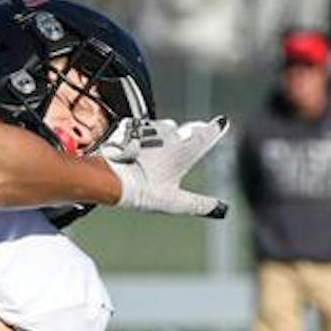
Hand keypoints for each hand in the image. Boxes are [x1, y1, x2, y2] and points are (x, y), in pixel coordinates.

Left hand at [94, 116, 230, 217]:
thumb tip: (221, 209)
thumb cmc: (141, 190)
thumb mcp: (174, 202)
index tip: (222, 122)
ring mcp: (150, 127)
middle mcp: (171, 134)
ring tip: (149, 158)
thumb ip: (199, 204)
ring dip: (160, 138)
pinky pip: (140, 128)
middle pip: (184, 130)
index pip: (206, 135)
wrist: (108, 176)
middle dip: (187, 134)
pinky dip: (139, 137)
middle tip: (185, 144)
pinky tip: (132, 151)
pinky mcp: (131, 125)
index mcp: (184, 151)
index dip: (215, 129)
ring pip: (161, 128)